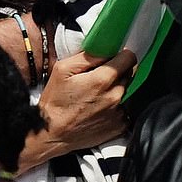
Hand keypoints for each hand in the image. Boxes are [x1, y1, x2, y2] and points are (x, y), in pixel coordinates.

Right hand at [19, 49, 135, 170]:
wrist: (53, 134)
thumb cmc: (56, 101)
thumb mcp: (62, 69)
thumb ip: (87, 56)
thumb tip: (105, 47)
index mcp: (102, 80)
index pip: (129, 58)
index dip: (121, 54)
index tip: (113, 55)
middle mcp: (115, 96)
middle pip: (128, 74)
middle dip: (116, 70)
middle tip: (98, 74)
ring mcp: (119, 113)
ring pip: (126, 90)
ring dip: (115, 88)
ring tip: (95, 93)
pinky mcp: (119, 126)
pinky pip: (123, 108)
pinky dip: (114, 105)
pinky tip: (98, 107)